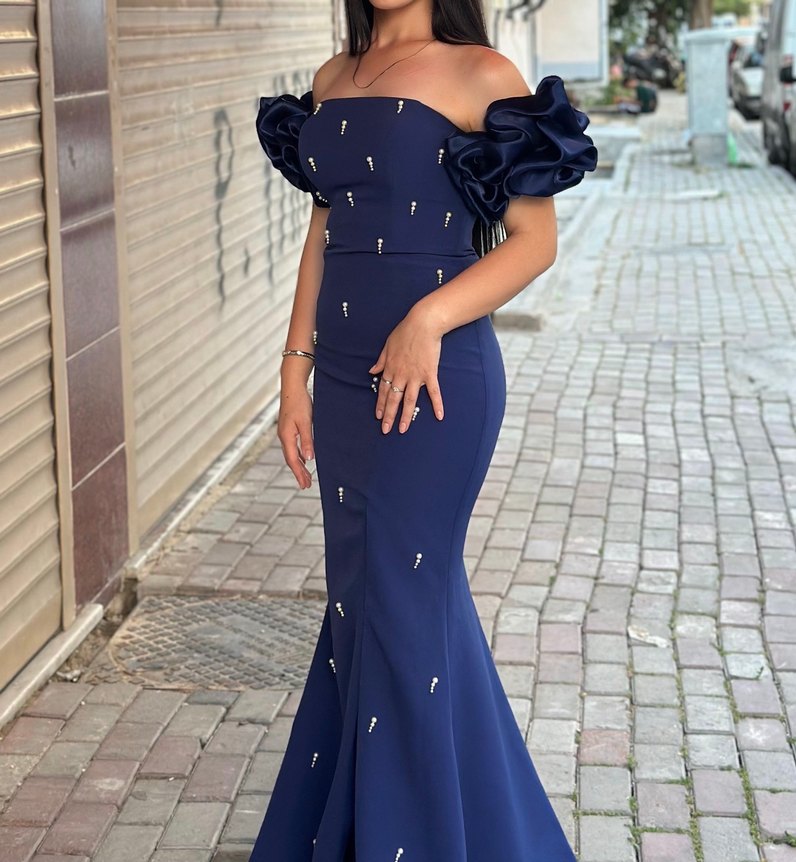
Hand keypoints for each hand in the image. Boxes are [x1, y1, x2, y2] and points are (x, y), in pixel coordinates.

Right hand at [277, 380, 313, 488]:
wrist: (292, 387)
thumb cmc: (299, 403)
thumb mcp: (306, 422)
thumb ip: (307, 440)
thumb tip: (309, 458)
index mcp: (287, 436)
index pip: (293, 460)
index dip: (299, 473)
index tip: (305, 484)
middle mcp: (284, 436)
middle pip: (291, 459)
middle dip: (298, 473)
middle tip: (306, 485)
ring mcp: (285, 433)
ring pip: (292, 454)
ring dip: (299, 466)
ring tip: (306, 476)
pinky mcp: (288, 428)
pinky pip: (293, 447)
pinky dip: (298, 456)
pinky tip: (304, 458)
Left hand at [368, 307, 444, 433]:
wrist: (423, 323)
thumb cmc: (405, 331)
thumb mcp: (387, 345)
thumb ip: (380, 361)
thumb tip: (371, 371)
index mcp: (390, 368)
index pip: (383, 390)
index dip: (380, 404)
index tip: (378, 416)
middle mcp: (401, 375)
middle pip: (393, 399)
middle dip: (388, 415)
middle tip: (385, 430)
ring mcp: (416, 375)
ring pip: (409, 400)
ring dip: (405, 416)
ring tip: (403, 429)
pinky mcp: (430, 373)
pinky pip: (433, 392)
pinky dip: (437, 404)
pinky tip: (439, 416)